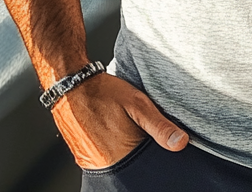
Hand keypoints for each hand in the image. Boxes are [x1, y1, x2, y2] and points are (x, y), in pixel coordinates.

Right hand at [51, 73, 188, 168]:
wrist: (71, 85)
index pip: (146, 166)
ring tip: (123, 128)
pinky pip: (104, 159)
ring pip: (119, 162)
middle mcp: (105, 165)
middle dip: (139, 151)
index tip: (152, 140)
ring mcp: (92, 163)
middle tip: (134, 129)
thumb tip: (181, 142)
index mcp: (121, 156)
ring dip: (126, 149)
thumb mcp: (138, 103)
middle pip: (133, 165)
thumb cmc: (103, 92)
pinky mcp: (83, 157)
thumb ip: (159, 125)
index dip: (153, 153)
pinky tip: (112, 131)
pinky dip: (113, 149)